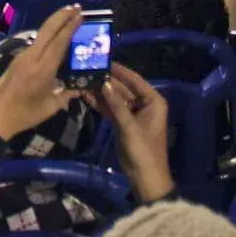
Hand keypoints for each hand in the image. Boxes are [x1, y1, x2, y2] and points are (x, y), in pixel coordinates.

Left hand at [0, 5, 81, 142]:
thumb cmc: (25, 114)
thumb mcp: (51, 106)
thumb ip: (68, 94)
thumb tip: (81, 87)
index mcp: (42, 68)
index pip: (59, 41)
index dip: (70, 26)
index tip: (80, 15)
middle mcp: (31, 57)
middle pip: (48, 30)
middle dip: (62, 16)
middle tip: (76, 7)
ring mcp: (22, 57)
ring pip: (40, 34)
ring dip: (54, 23)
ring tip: (68, 16)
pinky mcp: (17, 60)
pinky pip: (36, 43)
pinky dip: (47, 34)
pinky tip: (55, 36)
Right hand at [85, 63, 172, 202]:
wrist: (145, 177)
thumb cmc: (143, 151)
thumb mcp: (129, 127)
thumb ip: (116, 104)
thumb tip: (103, 83)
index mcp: (153, 102)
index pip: (134, 80)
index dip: (119, 70)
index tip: (102, 59)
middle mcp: (144, 104)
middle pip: (122, 87)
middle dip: (106, 80)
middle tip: (87, 69)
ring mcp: (133, 113)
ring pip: (115, 97)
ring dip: (100, 91)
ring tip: (82, 80)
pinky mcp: (123, 122)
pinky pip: (111, 108)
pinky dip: (100, 103)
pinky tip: (86, 95)